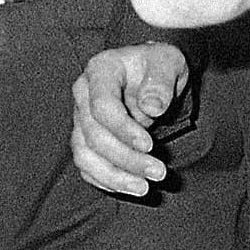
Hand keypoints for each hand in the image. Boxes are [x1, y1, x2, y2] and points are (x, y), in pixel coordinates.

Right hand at [69, 41, 188, 196]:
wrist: (151, 74)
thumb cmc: (158, 66)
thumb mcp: (168, 63)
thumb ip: (161, 81)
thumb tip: (152, 106)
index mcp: (101, 70)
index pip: (102, 106)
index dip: (123, 130)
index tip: (150, 145)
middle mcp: (84, 94)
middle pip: (94, 135)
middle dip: (126, 159)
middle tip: (158, 172)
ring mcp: (81, 118)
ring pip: (85, 155)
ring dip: (114, 176)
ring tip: (144, 187)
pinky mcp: (84, 138)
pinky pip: (87, 165)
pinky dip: (106, 180)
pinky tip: (130, 186)